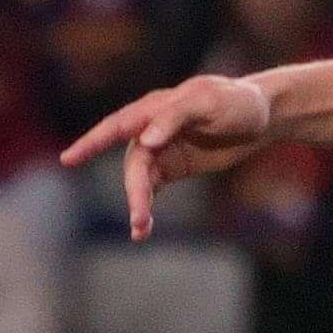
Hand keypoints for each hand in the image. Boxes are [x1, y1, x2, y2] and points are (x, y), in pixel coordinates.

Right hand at [61, 73, 276, 239]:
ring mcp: (162, 149)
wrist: (263, 116)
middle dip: (134, 192)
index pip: (117, 126)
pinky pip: (152, 188)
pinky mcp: (174, 166)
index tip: (68, 160)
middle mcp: (152, 128)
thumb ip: (174, 117)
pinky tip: (144, 228)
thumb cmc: (236, 101)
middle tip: (139, 221)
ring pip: (140, 180)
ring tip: (140, 231)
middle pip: (133, 163)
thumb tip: (144, 141)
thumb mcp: (208, 102)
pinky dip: (146, 206)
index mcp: (155, 108)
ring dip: (138, 204)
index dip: (91, 142)